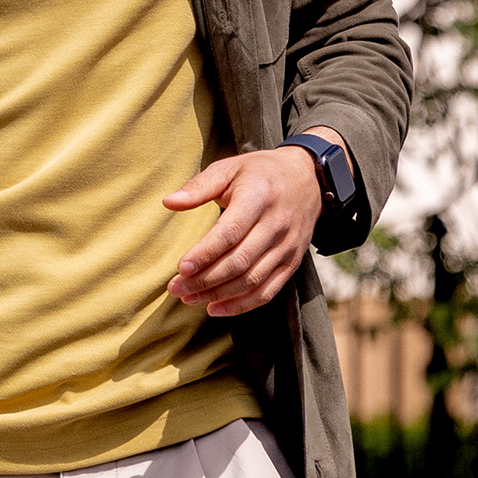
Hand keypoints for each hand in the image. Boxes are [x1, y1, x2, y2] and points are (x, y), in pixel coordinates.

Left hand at [161, 146, 322, 318]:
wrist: (308, 179)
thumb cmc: (260, 173)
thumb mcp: (229, 168)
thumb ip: (199, 186)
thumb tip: (168, 202)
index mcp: (259, 197)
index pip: (230, 232)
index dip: (205, 253)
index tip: (181, 267)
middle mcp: (277, 224)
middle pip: (239, 261)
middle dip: (204, 280)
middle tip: (176, 289)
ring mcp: (287, 246)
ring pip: (251, 280)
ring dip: (218, 295)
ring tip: (189, 298)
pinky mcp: (292, 263)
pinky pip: (268, 291)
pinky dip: (242, 305)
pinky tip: (216, 308)